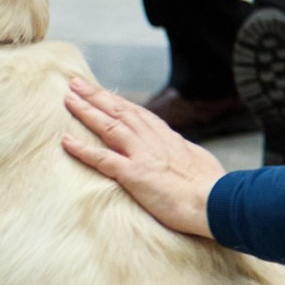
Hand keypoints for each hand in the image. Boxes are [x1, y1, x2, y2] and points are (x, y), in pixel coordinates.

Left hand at [59, 77, 223, 237]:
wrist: (218, 201)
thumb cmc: (213, 188)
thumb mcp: (198, 161)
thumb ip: (184, 153)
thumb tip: (182, 152)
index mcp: (168, 138)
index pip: (138, 114)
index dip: (118, 101)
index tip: (104, 92)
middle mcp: (152, 141)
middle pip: (119, 112)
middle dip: (96, 96)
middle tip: (76, 83)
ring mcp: (141, 155)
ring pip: (108, 126)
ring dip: (86, 111)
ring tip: (68, 99)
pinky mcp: (134, 174)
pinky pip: (102, 159)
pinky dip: (82, 149)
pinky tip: (66, 141)